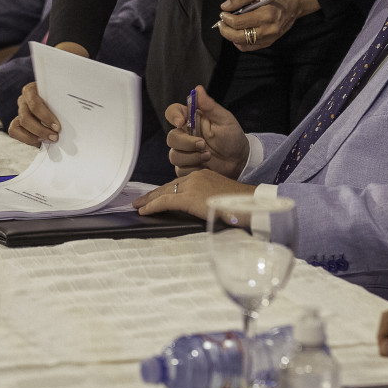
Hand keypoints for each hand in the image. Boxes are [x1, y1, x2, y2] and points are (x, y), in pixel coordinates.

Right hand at [6, 43, 88, 145]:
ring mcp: (20, 110)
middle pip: (25, 116)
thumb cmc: (63, 91)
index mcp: (33, 88)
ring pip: (18, 125)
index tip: (58, 127)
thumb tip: (86, 94)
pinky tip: (41, 142)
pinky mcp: (19, 122)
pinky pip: (15, 131)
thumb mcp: (67, 89)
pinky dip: (27, 139)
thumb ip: (70, 92)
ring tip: (50, 140)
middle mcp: (23, 99)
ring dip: (34, 135)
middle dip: (41, 129)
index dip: (45, 116)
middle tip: (56, 137)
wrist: (58, 89)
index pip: (34, 102)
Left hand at [132, 170, 255, 219]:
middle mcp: (196, 177)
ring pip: (164, 192)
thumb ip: (207, 199)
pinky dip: (153, 206)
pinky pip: (166, 201)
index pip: (179, 183)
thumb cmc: (240, 204)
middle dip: (153, 194)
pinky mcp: (189, 197)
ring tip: (138, 206)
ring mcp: (192, 186)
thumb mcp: (220, 197)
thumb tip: (199, 208)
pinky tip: (144, 211)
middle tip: (140, 201)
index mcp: (203, 176)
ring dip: (149, 200)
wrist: (249, 203)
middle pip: (169, 186)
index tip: (156, 196)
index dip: (165, 190)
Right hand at [163, 85, 248, 177]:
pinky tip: (205, 166)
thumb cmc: (232, 137)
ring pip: (174, 155)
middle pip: (171, 137)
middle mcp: (185, 134)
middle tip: (203, 144)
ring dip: (191, 157)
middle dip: (186, 143)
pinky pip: (180, 170)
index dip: (173, 116)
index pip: (173, 112)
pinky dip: (193, 169)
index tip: (182, 122)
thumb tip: (198, 89)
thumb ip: (209, 105)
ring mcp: (184, 151)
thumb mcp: (224, 119)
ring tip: (208, 156)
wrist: (239, 160)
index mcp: (192, 120)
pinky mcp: (186, 166)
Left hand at [217, 0, 319, 51]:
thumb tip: (225, 7)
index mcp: (267, 15)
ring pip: (242, 44)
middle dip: (225, 30)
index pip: (239, 23)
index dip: (226, 18)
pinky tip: (238, 32)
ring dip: (231, 36)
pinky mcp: (268, 42)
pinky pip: (248, 47)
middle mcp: (269, 30)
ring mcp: (269, 38)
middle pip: (238, 37)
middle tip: (221, 22)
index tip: (223, 13)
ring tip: (229, 26)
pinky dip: (239, 41)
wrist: (293, 3)